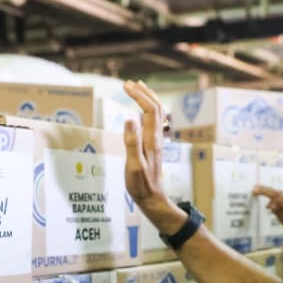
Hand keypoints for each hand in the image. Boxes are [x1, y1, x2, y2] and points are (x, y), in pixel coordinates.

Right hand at [124, 80, 186, 233]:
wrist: (152, 198)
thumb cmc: (141, 185)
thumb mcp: (133, 165)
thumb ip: (132, 142)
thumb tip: (129, 119)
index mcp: (151, 139)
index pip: (149, 109)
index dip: (138, 95)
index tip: (125, 86)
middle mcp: (157, 137)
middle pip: (156, 107)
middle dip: (144, 92)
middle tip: (129, 83)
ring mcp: (157, 141)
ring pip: (158, 113)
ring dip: (148, 98)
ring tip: (138, 89)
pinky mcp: (154, 146)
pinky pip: (155, 121)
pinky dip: (148, 109)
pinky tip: (141, 111)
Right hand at [252, 185, 282, 238]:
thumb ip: (280, 216)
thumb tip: (271, 206)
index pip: (278, 197)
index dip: (266, 192)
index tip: (255, 190)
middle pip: (279, 192)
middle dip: (266, 191)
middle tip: (254, 190)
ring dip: (274, 199)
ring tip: (268, 207)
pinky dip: (281, 200)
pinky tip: (277, 206)